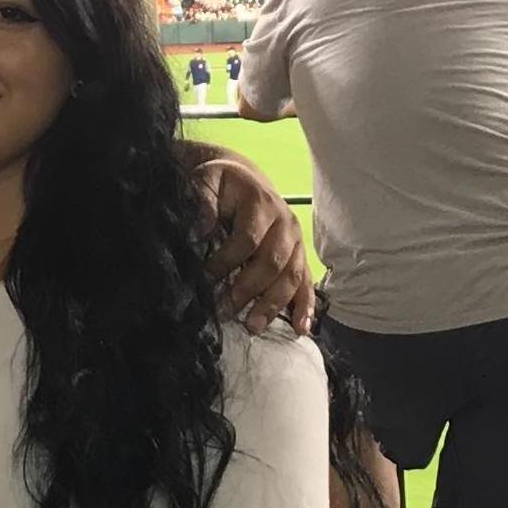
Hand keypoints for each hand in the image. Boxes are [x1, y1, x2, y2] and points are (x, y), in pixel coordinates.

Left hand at [196, 153, 313, 330]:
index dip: (227, 261)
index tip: (205, 278)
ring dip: (273, 303)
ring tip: (253, 326)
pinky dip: (306, 306)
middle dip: (248, 289)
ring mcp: (296, 241)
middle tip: (225, 310)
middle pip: (272, 262)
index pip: (247, 239)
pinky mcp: (300, 257)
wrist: (243, 179)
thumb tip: (201, 230)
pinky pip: (307, 283)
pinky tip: (301, 327)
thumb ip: (203, 201)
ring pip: (291, 276)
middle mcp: (285, 223)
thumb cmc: (221, 184)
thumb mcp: (207, 181)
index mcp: (262, 203)